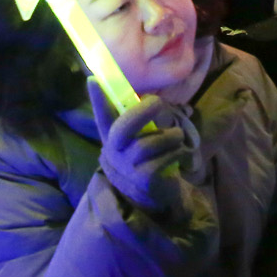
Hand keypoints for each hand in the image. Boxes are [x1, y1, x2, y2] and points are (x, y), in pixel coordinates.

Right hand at [87, 78, 192, 222]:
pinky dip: (179, 152)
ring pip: (152, 142)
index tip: (93, 79)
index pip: (101, 116)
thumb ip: (136, 124)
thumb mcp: (135, 142)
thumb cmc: (144, 161)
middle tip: (158, 102)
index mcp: (112, 138)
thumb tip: (148, 98)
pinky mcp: (145, 179)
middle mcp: (115, 152)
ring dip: (171, 136)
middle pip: (124, 127)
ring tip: (178, 136)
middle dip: (142, 111)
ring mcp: (128, 167)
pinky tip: (183, 155)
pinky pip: (166, 157)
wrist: (150, 198)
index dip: (97, 99)